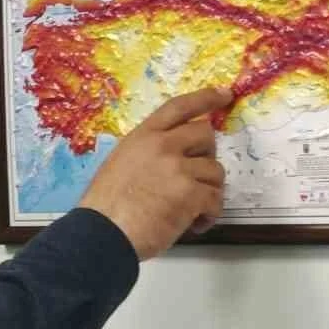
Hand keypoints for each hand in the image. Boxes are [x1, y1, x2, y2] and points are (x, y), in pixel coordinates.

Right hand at [76, 87, 230, 259]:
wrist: (103, 233)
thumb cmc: (105, 207)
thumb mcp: (120, 164)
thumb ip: (147, 153)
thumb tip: (171, 157)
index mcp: (143, 137)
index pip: (179, 107)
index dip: (205, 98)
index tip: (224, 95)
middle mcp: (163, 146)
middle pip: (206, 135)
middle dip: (207, 155)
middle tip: (196, 175)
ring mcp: (179, 169)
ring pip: (215, 171)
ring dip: (208, 191)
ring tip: (190, 211)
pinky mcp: (191, 194)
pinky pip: (215, 199)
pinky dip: (208, 215)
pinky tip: (194, 224)